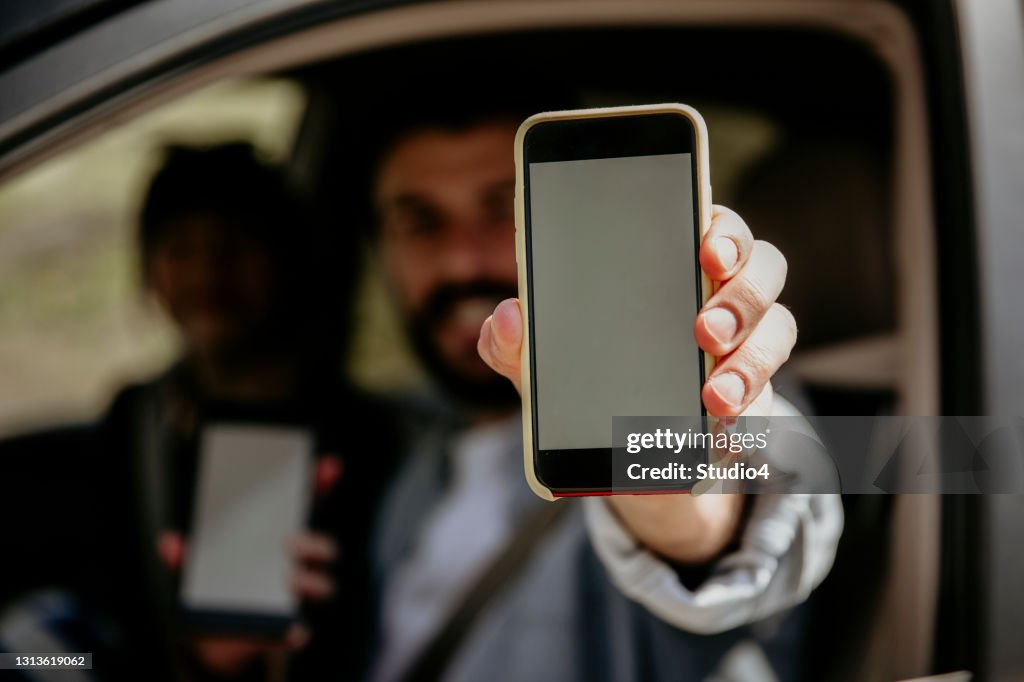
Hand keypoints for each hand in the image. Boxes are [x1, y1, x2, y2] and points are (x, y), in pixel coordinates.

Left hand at [157, 455, 342, 678]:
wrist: (219, 635)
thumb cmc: (220, 586)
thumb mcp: (200, 568)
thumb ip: (188, 555)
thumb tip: (170, 542)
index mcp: (280, 539)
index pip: (306, 507)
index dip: (319, 484)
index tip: (327, 465)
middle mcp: (299, 564)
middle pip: (323, 546)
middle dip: (314, 541)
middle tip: (287, 541)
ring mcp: (298, 595)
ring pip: (323, 583)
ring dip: (311, 580)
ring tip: (289, 580)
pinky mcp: (289, 628)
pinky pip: (300, 630)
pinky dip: (296, 631)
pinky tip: (289, 630)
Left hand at [478, 205, 794, 563]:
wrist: (625, 462)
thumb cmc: (587, 386)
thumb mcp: (543, 367)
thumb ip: (516, 343)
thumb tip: (506, 318)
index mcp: (671, 266)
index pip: (713, 224)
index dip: (721, 230)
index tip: (707, 249)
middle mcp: (720, 296)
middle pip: (763, 267)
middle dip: (744, 293)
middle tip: (706, 328)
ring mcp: (745, 347)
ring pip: (778, 329)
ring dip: (752, 359)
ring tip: (713, 394)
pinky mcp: (754, 401)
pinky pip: (771, 396)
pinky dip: (750, 412)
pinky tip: (722, 426)